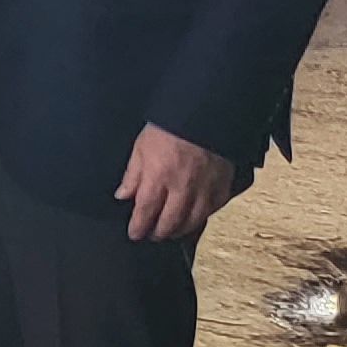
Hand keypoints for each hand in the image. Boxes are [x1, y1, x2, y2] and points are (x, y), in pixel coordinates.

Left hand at [114, 124, 238, 243]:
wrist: (205, 112)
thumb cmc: (169, 126)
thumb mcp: (141, 147)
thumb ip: (132, 174)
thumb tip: (123, 195)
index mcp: (158, 176)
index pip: (146, 211)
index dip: (139, 227)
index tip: (135, 234)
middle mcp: (183, 186)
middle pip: (170, 221)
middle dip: (159, 232)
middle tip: (152, 234)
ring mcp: (206, 186)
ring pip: (194, 219)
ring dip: (181, 229)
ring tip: (172, 231)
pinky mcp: (223, 183)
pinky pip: (214, 208)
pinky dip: (203, 216)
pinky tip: (196, 217)